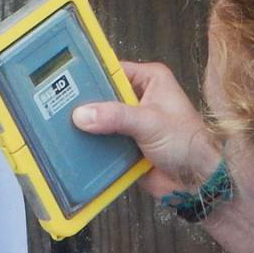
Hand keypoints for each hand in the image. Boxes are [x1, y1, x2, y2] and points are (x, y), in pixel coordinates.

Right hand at [71, 60, 220, 197]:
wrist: (197, 182)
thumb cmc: (188, 143)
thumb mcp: (151, 122)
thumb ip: (116, 116)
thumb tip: (82, 114)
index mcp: (150, 79)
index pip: (113, 69)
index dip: (91, 74)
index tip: (65, 80)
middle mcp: (139, 97)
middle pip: (103, 95)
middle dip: (85, 104)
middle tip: (56, 106)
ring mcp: (131, 122)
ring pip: (100, 119)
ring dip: (85, 126)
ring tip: (58, 126)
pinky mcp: (125, 144)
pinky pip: (102, 141)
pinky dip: (91, 145)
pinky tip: (72, 146)